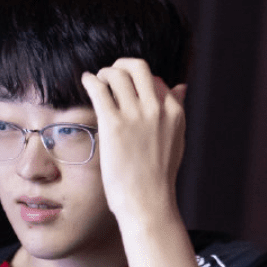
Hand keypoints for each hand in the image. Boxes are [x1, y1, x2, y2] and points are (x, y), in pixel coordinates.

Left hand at [81, 58, 186, 221]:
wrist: (147, 202)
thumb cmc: (158, 177)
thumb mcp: (177, 139)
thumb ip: (177, 111)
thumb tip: (180, 86)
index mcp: (174, 113)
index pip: (157, 80)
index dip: (141, 81)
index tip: (129, 87)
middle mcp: (157, 109)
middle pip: (138, 68)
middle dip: (121, 65)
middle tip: (111, 73)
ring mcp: (136, 115)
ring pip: (117, 74)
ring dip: (104, 73)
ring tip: (97, 81)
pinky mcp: (114, 123)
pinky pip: (99, 89)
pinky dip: (90, 80)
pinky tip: (86, 82)